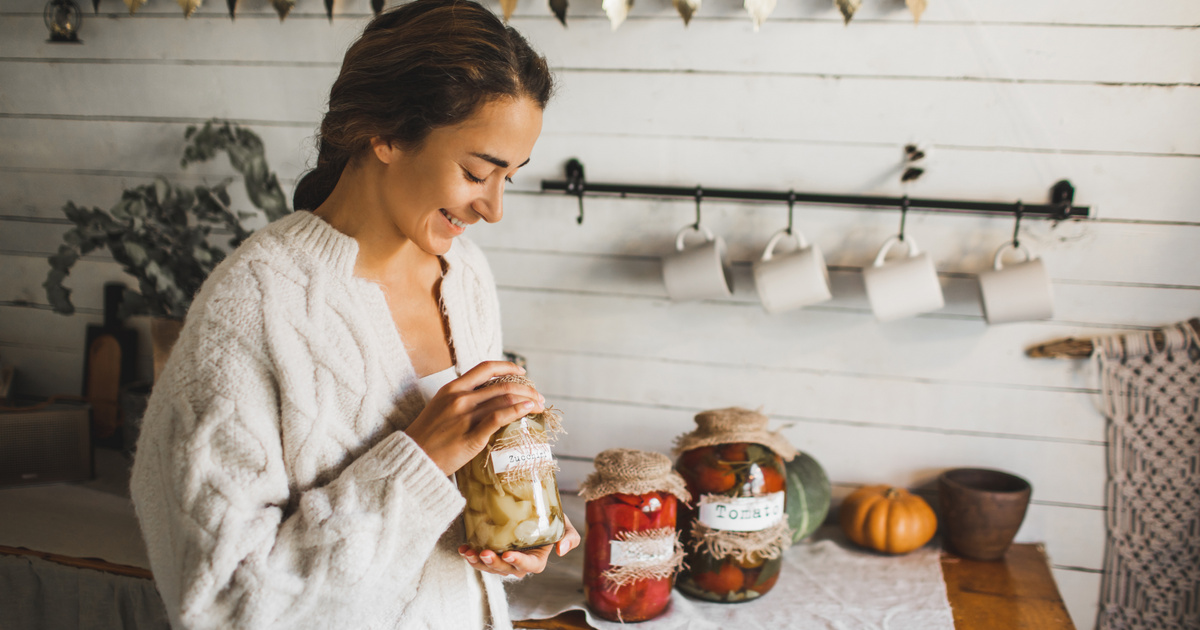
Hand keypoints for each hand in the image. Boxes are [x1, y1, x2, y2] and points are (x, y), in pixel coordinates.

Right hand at [405, 361, 544, 475]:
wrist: (412, 459)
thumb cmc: (426, 437)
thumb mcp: (439, 407)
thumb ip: (461, 399)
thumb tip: (487, 398)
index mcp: (452, 388)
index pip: (485, 368)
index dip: (508, 367)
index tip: (522, 372)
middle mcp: (460, 398)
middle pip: (502, 385)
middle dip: (526, 389)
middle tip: (538, 396)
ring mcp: (465, 416)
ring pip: (504, 399)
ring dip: (527, 400)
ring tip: (539, 406)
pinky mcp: (471, 435)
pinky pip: (500, 418)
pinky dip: (518, 411)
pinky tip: (528, 411)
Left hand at [458, 514, 580, 578]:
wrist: (531, 507)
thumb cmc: (548, 517)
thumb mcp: (564, 524)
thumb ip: (569, 536)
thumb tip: (562, 551)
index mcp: (536, 559)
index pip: (529, 566)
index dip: (519, 562)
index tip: (508, 554)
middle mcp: (518, 563)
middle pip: (506, 569)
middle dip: (494, 564)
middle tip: (484, 553)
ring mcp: (503, 559)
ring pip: (490, 567)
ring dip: (478, 562)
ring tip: (469, 552)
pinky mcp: (491, 552)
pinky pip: (480, 559)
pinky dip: (470, 555)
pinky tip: (463, 548)